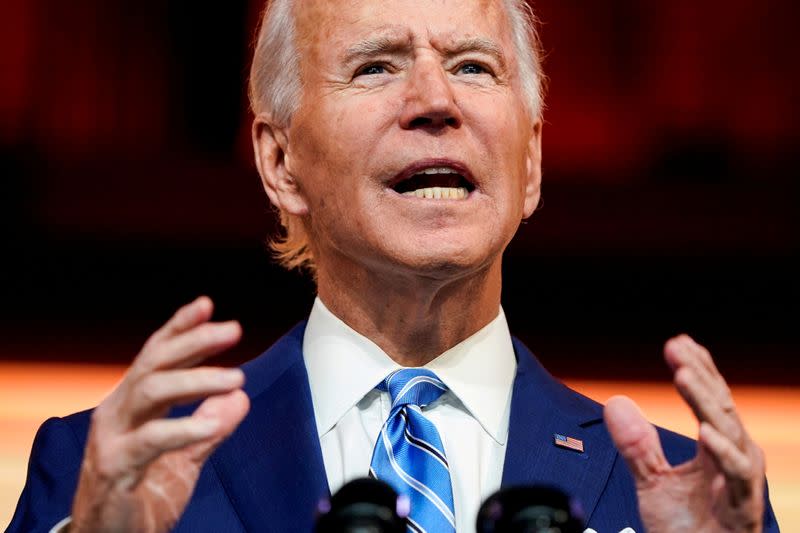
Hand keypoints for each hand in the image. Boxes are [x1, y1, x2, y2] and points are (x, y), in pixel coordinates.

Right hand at [70, 296, 249, 532]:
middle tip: (233, 330)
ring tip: (236, 378)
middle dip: (194, 341)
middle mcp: (118, 411)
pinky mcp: (115, 467)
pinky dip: (184, 428)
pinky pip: (150, 439)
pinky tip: (213, 422)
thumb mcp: (186, 456)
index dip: (180, 328)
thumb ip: (211, 427)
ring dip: (196, 380)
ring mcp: (112, 437)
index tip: (207, 305)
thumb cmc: (143, 492)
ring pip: (150, 390)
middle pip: (154, 362)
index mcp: (132, 403)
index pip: (155, 354)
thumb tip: (239, 397)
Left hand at [604, 335, 764, 532]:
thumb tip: (615, 402)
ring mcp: (741, 483)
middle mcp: (733, 459)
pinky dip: (724, 453)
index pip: (709, 400)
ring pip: (730, 433)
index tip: (676, 343)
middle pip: (720, 407)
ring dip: (706, 402)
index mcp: (716, 449)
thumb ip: (637, 444)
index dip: (697, 369)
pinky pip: (738, 476)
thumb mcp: (653, 481)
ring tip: (683, 375)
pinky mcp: (743, 509)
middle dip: (700, 374)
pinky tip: (705, 430)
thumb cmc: (687, 530)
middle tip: (677, 347)